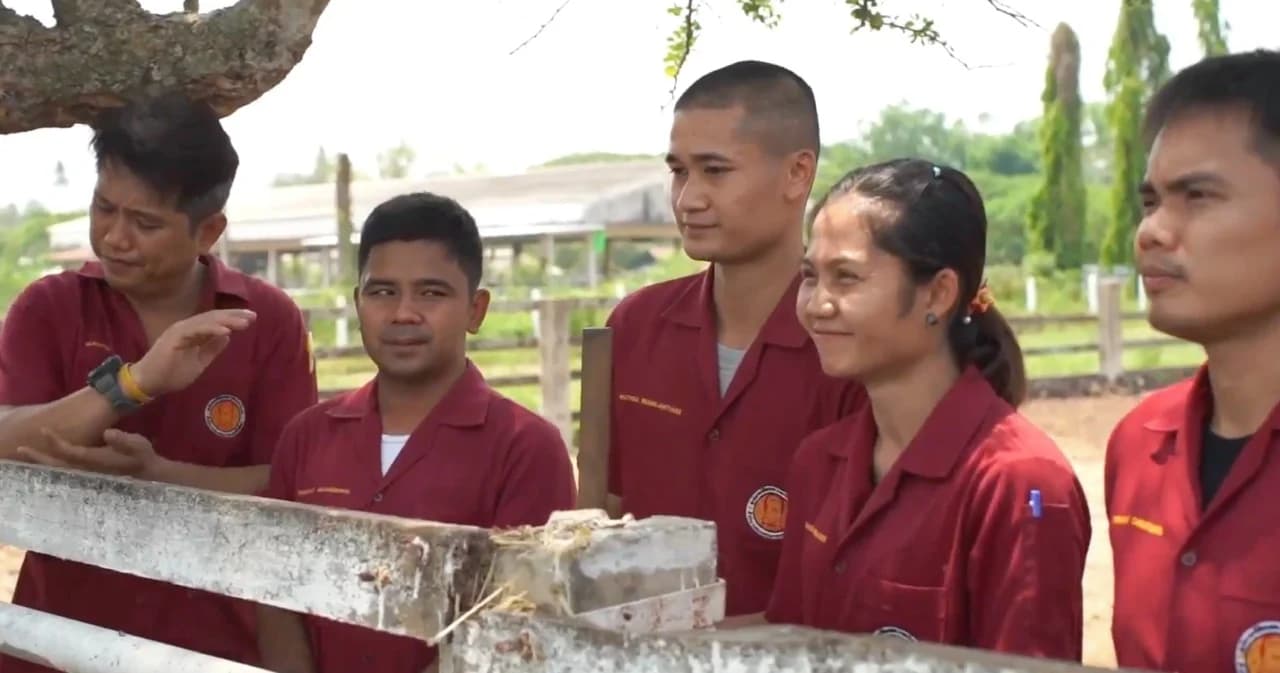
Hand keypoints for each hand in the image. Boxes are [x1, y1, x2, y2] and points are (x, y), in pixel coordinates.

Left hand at [16, 428, 153, 476]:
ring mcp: (86, 475)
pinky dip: (52, 466)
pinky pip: (64, 471)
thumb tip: (107, 433)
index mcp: (96, 461)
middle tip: (20, 449)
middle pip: (57, 465)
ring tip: (27, 455)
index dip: (56, 442)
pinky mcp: (88, 475)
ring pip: (58, 470)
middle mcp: (87, 470)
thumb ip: (123, 440)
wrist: (149, 474)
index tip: (43, 430)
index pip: (70, 452)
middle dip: (39, 457)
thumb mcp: (138, 445)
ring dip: (42, 463)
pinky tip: (46, 461)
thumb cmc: (142, 457)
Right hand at [131, 309, 256, 396]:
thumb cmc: (171, 374)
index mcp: (193, 332)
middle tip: (252, 315)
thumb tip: (228, 337)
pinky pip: (195, 330)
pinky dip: (211, 330)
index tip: (250, 319)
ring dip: (226, 321)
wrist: (149, 383)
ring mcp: (180, 330)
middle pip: (213, 317)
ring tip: (244, 322)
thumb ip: (211, 349)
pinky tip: (226, 332)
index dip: (232, 318)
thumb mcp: (199, 362)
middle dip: (233, 315)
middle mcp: (187, 327)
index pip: (216, 321)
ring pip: (206, 321)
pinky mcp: (174, 337)